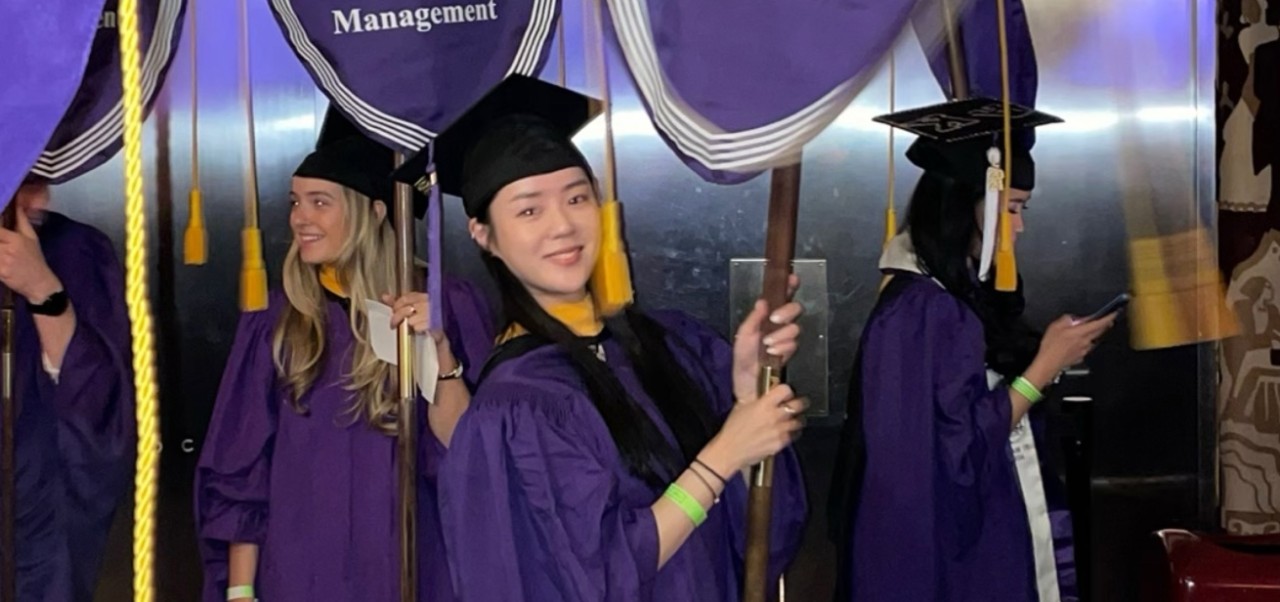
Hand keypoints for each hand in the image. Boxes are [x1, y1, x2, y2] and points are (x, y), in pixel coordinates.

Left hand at [0, 209, 59, 301]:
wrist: (40, 283)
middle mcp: (8, 249)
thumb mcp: (32, 238)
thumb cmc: (35, 259)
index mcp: (15, 238)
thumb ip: (22, 220)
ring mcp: (3, 261)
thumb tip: (18, 204)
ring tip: (0, 251)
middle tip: (0, 245)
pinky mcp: (1, 272)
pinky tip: (0, 261)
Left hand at [381, 292, 458, 373]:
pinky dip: (418, 328)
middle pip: (411, 305)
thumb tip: (385, 296)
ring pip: (417, 315)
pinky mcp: (440, 328)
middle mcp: (433, 305)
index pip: (409, 296)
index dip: (398, 304)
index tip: (393, 312)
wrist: (438, 350)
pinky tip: (416, 332)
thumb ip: (399, 305)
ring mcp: (438, 317)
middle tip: (394, 324)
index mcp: (427, 299)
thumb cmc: (423, 331)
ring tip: (408, 329)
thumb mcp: (410, 316)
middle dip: (399, 315)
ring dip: (409, 323)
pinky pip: (425, 325)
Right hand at [700, 384, 806, 475]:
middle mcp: (774, 416)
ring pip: (799, 421)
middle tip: (798, 404)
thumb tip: (768, 392)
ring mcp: (779, 431)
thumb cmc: (733, 429)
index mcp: (764, 404)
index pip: (786, 390)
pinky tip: (786, 432)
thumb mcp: (741, 406)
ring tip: (793, 419)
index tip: (786, 393)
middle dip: (799, 403)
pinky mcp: (780, 444)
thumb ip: (757, 399)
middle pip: (798, 405)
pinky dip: (792, 433)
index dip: (787, 390)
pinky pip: (793, 435)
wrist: (730, 450)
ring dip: (797, 419)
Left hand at [731, 274, 802, 401]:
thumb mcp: (742, 338)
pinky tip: (773, 351)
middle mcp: (779, 326)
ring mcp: (785, 339)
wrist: (747, 387)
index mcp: (766, 318)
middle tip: (774, 319)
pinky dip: (784, 346)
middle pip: (796, 309)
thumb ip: (752, 320)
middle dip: (787, 311)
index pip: (782, 298)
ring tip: (768, 343)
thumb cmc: (742, 362)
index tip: (793, 279)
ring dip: (782, 334)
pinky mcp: (789, 354)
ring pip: (795, 328)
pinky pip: (793, 344)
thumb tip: (762, 301)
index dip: (790, 287)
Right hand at [1037, 312, 1117, 373]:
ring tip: (1085, 332)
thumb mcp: (1055, 326)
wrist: (1048, 363)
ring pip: (1092, 340)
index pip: (1100, 323)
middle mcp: (1085, 341)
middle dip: (1104, 325)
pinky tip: (1075, 344)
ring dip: (1092, 335)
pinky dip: (1083, 344)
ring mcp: (1084, 350)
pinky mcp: (1080, 357)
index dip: (1109, 317)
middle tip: (1106, 321)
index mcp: (1081, 332)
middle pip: (1100, 331)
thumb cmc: (1051, 346)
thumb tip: (1073, 318)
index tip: (1114, 313)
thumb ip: (1067, 319)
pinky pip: (1085, 348)